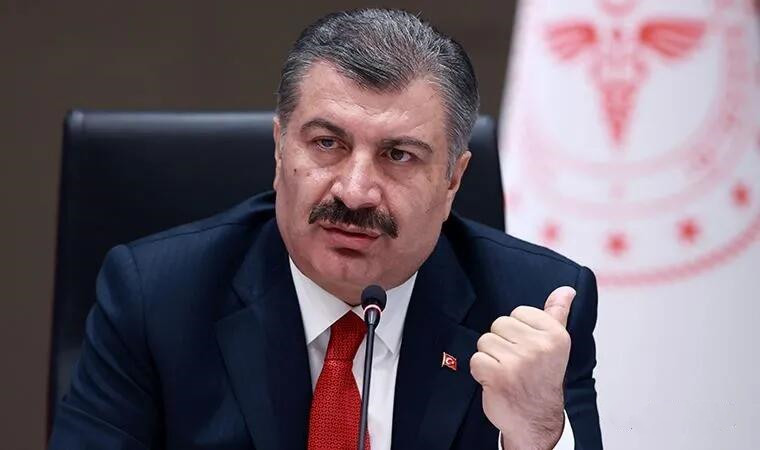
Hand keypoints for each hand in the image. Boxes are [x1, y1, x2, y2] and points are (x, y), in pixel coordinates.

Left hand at [470, 286, 575, 449]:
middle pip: (499, 324)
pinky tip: (496, 382)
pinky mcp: (498, 376)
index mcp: (555, 335)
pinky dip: (481, 372)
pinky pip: (476, 359)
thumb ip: (558, 314)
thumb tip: (566, 290)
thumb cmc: (542, 380)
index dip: (517, 332)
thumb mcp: (555, 345)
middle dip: (502, 344)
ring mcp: (518, 362)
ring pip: (485, 341)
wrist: (536, 420)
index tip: (529, 350)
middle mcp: (539, 347)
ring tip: (506, 372)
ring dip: (491, 358)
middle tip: (516, 364)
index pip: (518, 313)